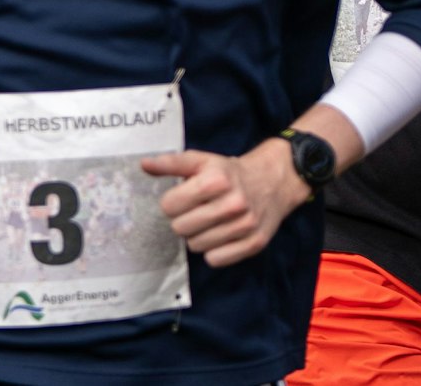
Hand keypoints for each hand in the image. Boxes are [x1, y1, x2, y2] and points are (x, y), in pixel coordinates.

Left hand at [142, 143, 308, 267]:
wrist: (275, 180)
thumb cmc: (231, 173)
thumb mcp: (203, 161)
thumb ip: (172, 163)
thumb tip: (144, 164)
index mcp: (217, 180)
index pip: (169, 206)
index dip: (173, 202)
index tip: (184, 198)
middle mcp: (233, 203)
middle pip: (180, 229)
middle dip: (184, 220)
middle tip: (197, 211)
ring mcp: (246, 225)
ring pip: (196, 247)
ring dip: (199, 236)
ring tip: (211, 222)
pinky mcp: (254, 243)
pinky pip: (216, 260)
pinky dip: (215, 250)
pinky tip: (222, 235)